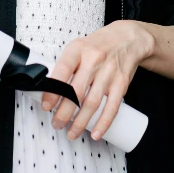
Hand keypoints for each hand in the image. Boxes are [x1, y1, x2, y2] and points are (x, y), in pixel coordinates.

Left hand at [41, 20, 154, 140]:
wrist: (127, 38)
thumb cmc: (98, 45)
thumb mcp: (78, 47)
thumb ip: (66, 66)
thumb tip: (50, 90)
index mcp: (78, 49)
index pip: (62, 72)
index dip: (52, 91)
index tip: (46, 106)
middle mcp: (93, 60)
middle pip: (76, 92)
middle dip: (64, 113)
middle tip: (56, 124)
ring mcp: (109, 72)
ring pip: (92, 103)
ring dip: (80, 122)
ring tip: (71, 133)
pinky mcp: (121, 83)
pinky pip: (112, 107)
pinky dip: (103, 123)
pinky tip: (96, 133)